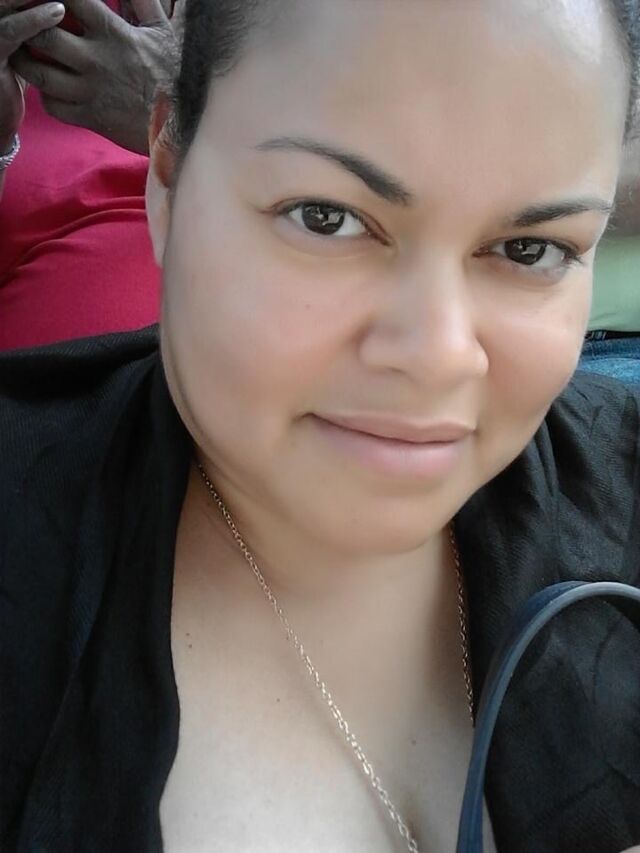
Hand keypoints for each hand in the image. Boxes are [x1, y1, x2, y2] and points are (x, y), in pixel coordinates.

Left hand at [9, 0, 176, 152]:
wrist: (183, 124)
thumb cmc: (175, 76)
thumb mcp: (163, 32)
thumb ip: (144, 2)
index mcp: (113, 33)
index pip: (70, 0)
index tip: (54, 2)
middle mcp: (97, 60)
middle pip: (43, 33)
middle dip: (32, 27)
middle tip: (31, 26)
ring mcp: (90, 91)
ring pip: (39, 71)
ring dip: (28, 61)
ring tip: (29, 54)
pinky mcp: (90, 117)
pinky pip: (52, 105)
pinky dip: (46, 96)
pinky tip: (52, 89)